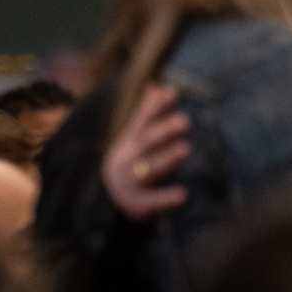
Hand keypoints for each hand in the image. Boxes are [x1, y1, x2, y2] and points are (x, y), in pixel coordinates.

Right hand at [99, 84, 190, 221]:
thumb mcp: (134, 139)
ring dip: (166, 159)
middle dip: (163, 131)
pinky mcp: (137, 204)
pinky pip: (150, 202)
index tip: (172, 94)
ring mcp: (131, 182)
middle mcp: (128, 159)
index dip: (156, 107)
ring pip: (147, 169)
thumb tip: (157, 86)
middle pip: (145, 143)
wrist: (106, 199)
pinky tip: (182, 195)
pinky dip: (165, 199)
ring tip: (185, 149)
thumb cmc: (130, 163)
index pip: (142, 121)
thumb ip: (147, 114)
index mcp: (130, 142)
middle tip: (184, 122)